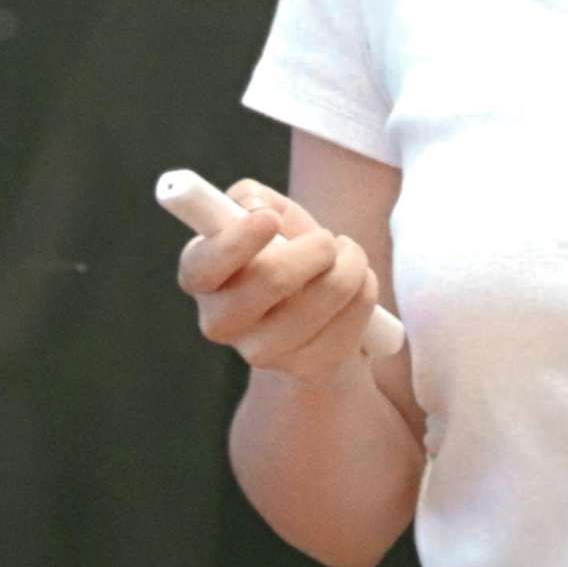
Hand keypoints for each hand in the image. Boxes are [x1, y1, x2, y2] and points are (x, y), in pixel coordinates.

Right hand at [172, 179, 386, 381]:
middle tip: (328, 239)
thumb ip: (252, 198)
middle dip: (315, 248)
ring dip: (351, 263)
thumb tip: (252, 207)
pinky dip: (366, 290)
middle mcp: (220, 321)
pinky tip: (357, 285)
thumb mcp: (267, 213)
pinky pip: (352, 320)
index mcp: (201, 276)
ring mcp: (261, 352)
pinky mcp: (306, 368)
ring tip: (348, 255)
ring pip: (324, 296)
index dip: (235, 242)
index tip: (270, 220)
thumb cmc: (284, 250)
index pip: (201, 265)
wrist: (315, 310)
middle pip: (271, 279)